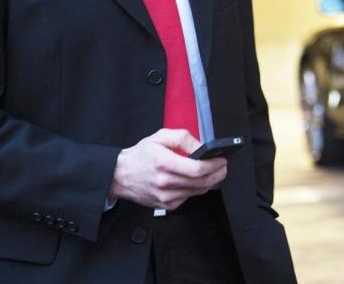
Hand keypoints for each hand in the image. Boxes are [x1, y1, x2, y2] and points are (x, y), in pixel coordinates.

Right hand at [108, 129, 227, 209]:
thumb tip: (202, 146)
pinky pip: (189, 198)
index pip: (197, 169)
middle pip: (201, 182)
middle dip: (218, 174)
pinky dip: (195, 189)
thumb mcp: (161, 137)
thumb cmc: (141, 155)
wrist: (120, 175)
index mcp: (163, 163)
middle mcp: (164, 182)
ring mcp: (165, 196)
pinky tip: (194, 180)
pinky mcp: (165, 205)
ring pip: (198, 191)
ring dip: (209, 181)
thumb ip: (184, 138)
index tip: (222, 160)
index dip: (214, 165)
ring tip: (213, 171)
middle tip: (223, 166)